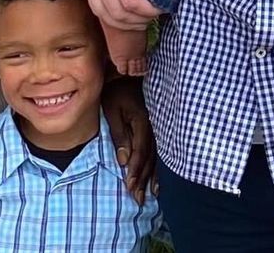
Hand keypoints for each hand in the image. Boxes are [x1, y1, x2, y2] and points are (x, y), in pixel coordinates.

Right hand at [55, 0, 169, 29]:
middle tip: (155, 14)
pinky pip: (93, 4)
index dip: (150, 11)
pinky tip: (120, 9)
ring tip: (140, 17)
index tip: (163, 5)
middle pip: (118, 15)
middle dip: (139, 20)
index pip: (133, 2)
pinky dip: (108, 14)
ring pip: (103, 14)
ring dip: (123, 22)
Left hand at [103, 76, 157, 204]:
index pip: (140, 151)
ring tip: (149, 195)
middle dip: (143, 179)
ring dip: (152, 177)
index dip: (135, 170)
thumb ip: (119, 134)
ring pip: (158, 156)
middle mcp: (155, 126)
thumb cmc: (117, 90)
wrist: (131, 72)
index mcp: (143, 120)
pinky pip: (161, 150)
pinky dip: (159, 167)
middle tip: (137, 199)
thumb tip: (123, 160)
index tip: (129, 187)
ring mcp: (159, 126)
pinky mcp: (159, 127)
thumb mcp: (112, 109)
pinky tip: (158, 180)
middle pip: (150, 158)